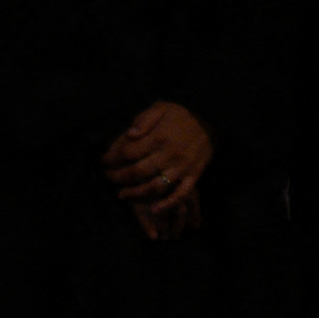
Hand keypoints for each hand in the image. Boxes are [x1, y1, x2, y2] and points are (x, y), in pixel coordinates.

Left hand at [104, 101, 211, 221]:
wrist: (214, 119)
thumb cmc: (183, 115)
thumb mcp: (162, 108)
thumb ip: (144, 120)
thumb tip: (129, 135)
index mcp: (159, 137)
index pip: (127, 152)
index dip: (111, 158)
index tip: (104, 160)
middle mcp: (169, 154)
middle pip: (136, 172)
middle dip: (117, 176)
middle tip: (108, 176)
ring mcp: (181, 168)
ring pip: (153, 187)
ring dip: (134, 194)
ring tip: (121, 194)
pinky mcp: (192, 177)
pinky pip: (179, 196)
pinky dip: (166, 205)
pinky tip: (153, 210)